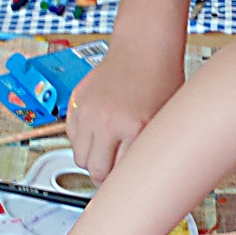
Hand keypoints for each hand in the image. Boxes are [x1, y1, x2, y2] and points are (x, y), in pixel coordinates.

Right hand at [68, 38, 183, 180]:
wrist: (143, 47)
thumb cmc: (160, 80)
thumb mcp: (165, 120)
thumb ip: (149, 149)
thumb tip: (141, 178)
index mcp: (135, 129)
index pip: (119, 175)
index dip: (124, 183)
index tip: (126, 187)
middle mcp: (108, 122)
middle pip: (94, 171)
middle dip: (104, 175)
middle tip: (114, 171)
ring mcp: (88, 111)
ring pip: (79, 156)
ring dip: (91, 158)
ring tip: (107, 149)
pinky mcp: (77, 102)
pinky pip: (71, 136)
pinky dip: (82, 140)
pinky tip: (98, 133)